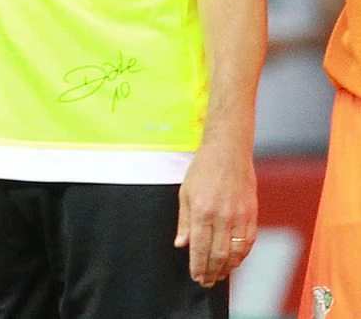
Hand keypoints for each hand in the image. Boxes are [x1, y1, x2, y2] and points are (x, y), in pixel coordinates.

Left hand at [175, 138, 257, 286]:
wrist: (228, 152)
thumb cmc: (203, 170)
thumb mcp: (185, 192)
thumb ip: (184, 221)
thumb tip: (181, 244)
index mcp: (202, 210)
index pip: (199, 246)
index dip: (197, 265)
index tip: (195, 276)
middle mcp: (222, 216)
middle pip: (218, 253)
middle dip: (211, 271)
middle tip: (206, 282)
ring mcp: (239, 215)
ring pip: (235, 251)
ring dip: (227, 268)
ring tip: (219, 276)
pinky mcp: (252, 214)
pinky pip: (248, 241)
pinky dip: (242, 255)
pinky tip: (235, 262)